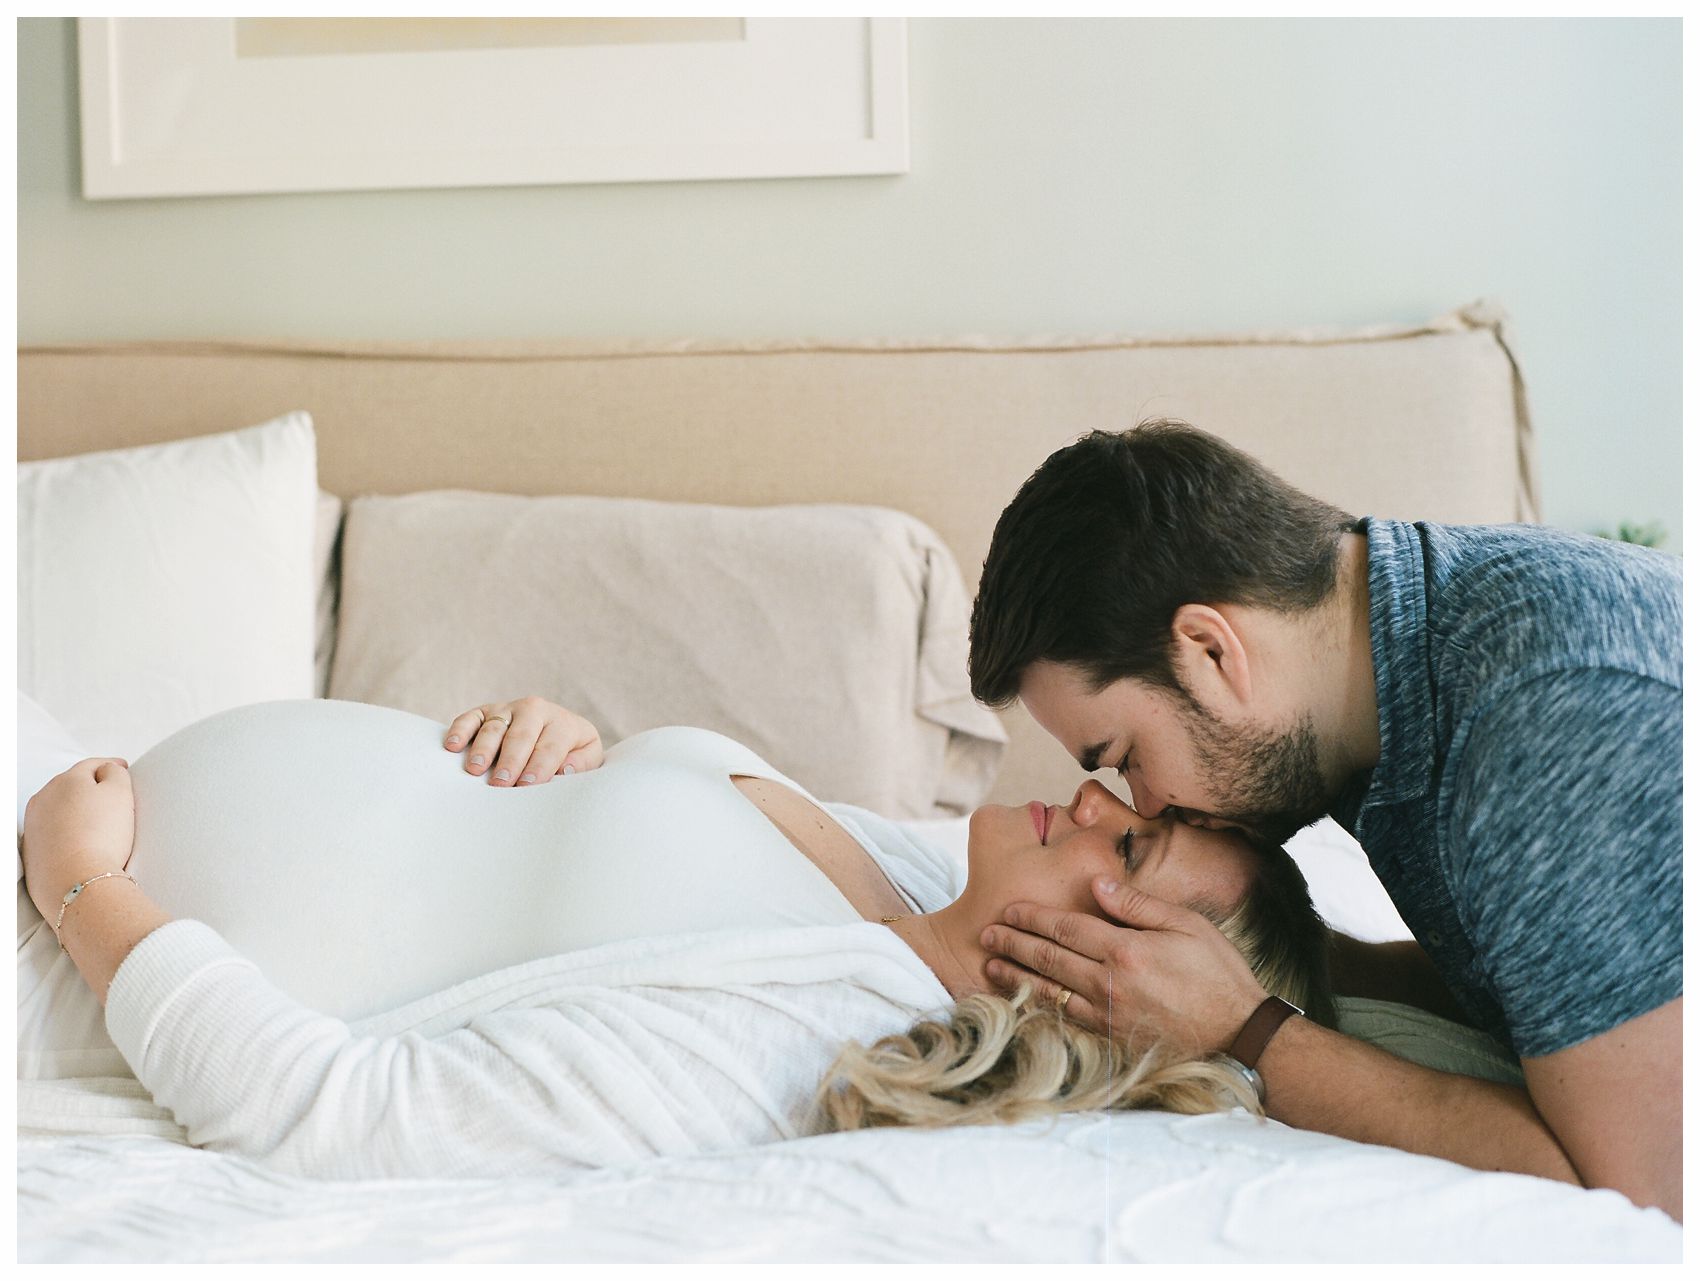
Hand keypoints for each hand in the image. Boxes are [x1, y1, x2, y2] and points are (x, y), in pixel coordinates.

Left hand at [22, 757, 135, 922]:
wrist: (77, 880)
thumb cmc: (101, 837)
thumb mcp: (120, 793)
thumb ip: (115, 772)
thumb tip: (108, 770)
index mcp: (66, 780)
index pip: (92, 765)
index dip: (112, 766)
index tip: (122, 770)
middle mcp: (43, 798)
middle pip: (72, 786)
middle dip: (92, 788)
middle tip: (115, 800)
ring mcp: (34, 825)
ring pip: (60, 809)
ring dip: (77, 811)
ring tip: (99, 825)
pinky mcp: (32, 850)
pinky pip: (53, 833)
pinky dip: (67, 833)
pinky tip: (82, 843)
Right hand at [443, 697, 603, 785]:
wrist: (556, 727)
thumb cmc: (571, 749)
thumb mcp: (587, 753)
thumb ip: (582, 762)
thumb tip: (566, 769)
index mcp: (562, 722)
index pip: (550, 746)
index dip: (539, 766)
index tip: (527, 785)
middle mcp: (534, 710)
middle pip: (520, 736)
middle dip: (510, 760)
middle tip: (501, 783)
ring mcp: (507, 709)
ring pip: (494, 727)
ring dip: (483, 748)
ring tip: (475, 768)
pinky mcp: (484, 711)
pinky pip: (469, 718)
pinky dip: (459, 730)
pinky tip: (452, 746)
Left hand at [979, 877, 1267, 1057]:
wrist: (1239, 1035)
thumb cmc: (1218, 974)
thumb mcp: (1186, 925)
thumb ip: (1136, 905)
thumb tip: (1097, 883)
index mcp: (1125, 951)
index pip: (1065, 928)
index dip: (1032, 917)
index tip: (1008, 910)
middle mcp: (1110, 984)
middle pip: (1049, 959)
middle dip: (1013, 944)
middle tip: (985, 934)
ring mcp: (1109, 1016)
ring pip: (1049, 992)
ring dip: (1017, 977)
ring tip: (992, 966)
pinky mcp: (1113, 1040)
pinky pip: (1066, 1022)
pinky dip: (1039, 1010)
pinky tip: (1023, 1003)